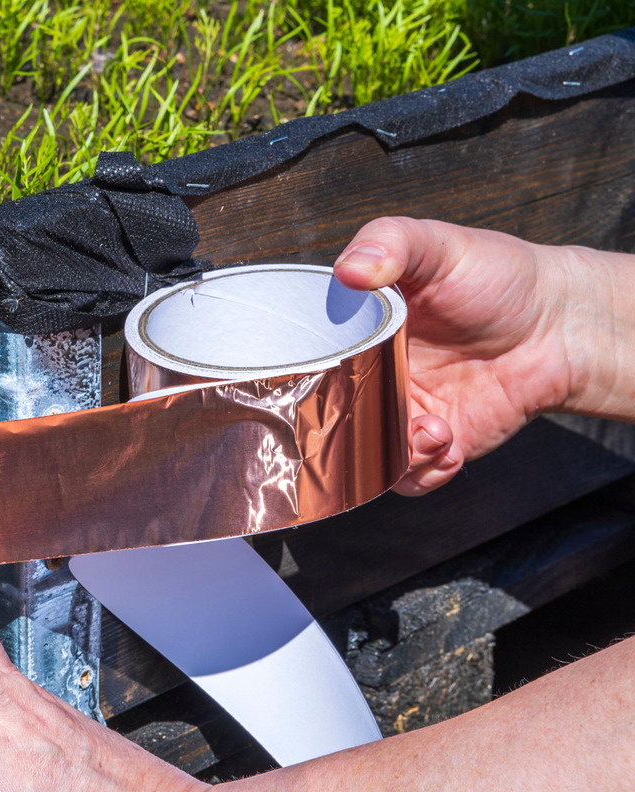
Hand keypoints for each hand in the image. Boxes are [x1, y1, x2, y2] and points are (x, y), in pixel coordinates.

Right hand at [332, 217, 609, 494]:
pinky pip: (409, 477)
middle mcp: (371, 376)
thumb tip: (349, 270)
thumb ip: (388, 243)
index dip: (303, 378)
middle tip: (374, 412)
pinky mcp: (436, 442)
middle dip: (340, 429)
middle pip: (324, 417)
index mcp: (357, 332)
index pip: (306, 362)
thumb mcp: (437, 245)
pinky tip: (447, 446)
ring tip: (430, 432)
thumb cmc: (498, 276)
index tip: (322, 381)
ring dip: (386, 456)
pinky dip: (422, 474)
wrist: (560, 323)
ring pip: (361, 454)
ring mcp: (401, 411)